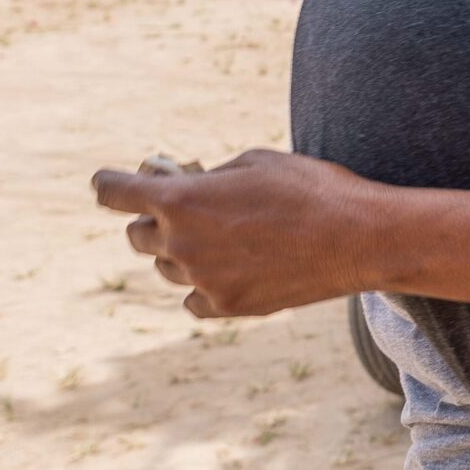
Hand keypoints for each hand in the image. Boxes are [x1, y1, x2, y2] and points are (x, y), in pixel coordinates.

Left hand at [91, 148, 376, 316]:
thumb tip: (189, 185)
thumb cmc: (311, 189)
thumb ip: (210, 176)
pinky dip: (203, 286)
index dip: (109, 185)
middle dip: (155, 220)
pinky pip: (193, 300)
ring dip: (182, 252)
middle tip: (184, 212)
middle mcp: (181, 243)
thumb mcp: (255, 162)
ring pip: (168, 268)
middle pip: (138, 236)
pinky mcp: (228, 306)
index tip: (110, 184)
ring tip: (223, 239)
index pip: (115, 194)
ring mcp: (202, 279)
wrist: (359, 239)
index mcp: (181, 199)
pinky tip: (229, 272)